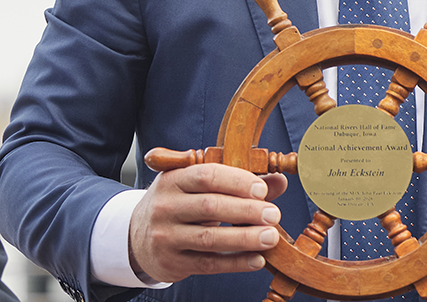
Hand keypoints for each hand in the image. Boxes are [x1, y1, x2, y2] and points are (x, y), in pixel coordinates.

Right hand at [128, 164, 286, 283]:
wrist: (136, 237)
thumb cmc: (179, 204)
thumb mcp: (198, 187)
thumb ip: (238, 183)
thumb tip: (279, 180)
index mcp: (173, 180)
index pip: (207, 175)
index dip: (237, 181)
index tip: (262, 189)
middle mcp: (165, 207)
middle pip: (210, 206)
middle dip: (246, 211)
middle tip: (274, 215)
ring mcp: (165, 236)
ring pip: (209, 238)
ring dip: (245, 239)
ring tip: (271, 237)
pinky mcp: (170, 262)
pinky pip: (207, 264)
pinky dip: (235, 263)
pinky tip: (257, 259)